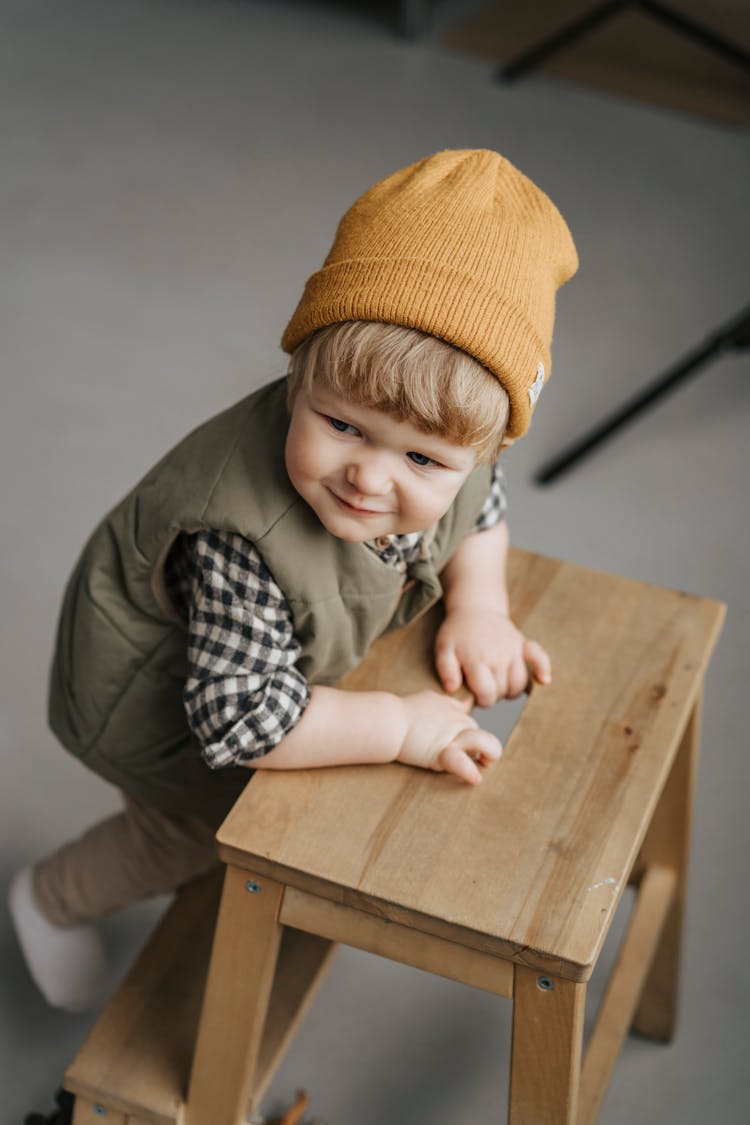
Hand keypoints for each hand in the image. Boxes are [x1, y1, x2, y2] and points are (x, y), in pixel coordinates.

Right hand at [396, 691, 501, 784]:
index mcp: (457, 712)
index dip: (473, 740)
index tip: (469, 751)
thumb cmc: (404, 712)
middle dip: (482, 750)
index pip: (473, 727)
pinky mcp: (441, 754)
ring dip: (490, 754)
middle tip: (480, 761)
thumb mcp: (431, 700)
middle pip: (481, 737)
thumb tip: (466, 703)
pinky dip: (470, 772)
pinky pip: (462, 762)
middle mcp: (458, 722)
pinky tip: (475, 779)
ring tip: (484, 766)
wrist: (388, 721)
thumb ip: (450, 703)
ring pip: (484, 743)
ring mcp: (452, 738)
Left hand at [435, 608, 550, 706]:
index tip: (475, 694)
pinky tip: (543, 680)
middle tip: (483, 685)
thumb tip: (453, 689)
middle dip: (493, 695)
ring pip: (520, 683)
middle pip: (503, 691)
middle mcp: (498, 656)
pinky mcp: (523, 645)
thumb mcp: (443, 649)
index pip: (487, 693)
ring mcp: (513, 650)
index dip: (481, 700)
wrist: (475, 609)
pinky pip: (540, 658)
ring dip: (510, 689)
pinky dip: (543, 669)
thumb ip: (446, 671)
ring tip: (498, 682)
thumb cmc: (457, 633)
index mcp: (477, 659)